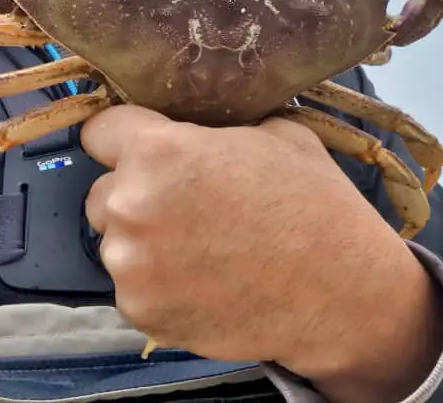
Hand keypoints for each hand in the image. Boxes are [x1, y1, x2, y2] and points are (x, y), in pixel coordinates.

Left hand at [81, 104, 442, 400]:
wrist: (341, 291)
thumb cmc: (315, 205)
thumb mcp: (276, 134)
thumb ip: (217, 130)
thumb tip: (201, 130)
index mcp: (159, 151)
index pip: (100, 132)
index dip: (125, 139)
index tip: (142, 150)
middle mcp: (131, 205)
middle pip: (103, 193)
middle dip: (137, 196)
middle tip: (190, 208)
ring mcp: (132, 265)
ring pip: (118, 244)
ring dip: (148, 245)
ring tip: (205, 251)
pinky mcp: (141, 312)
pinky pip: (135, 289)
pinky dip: (161, 288)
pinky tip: (207, 283)